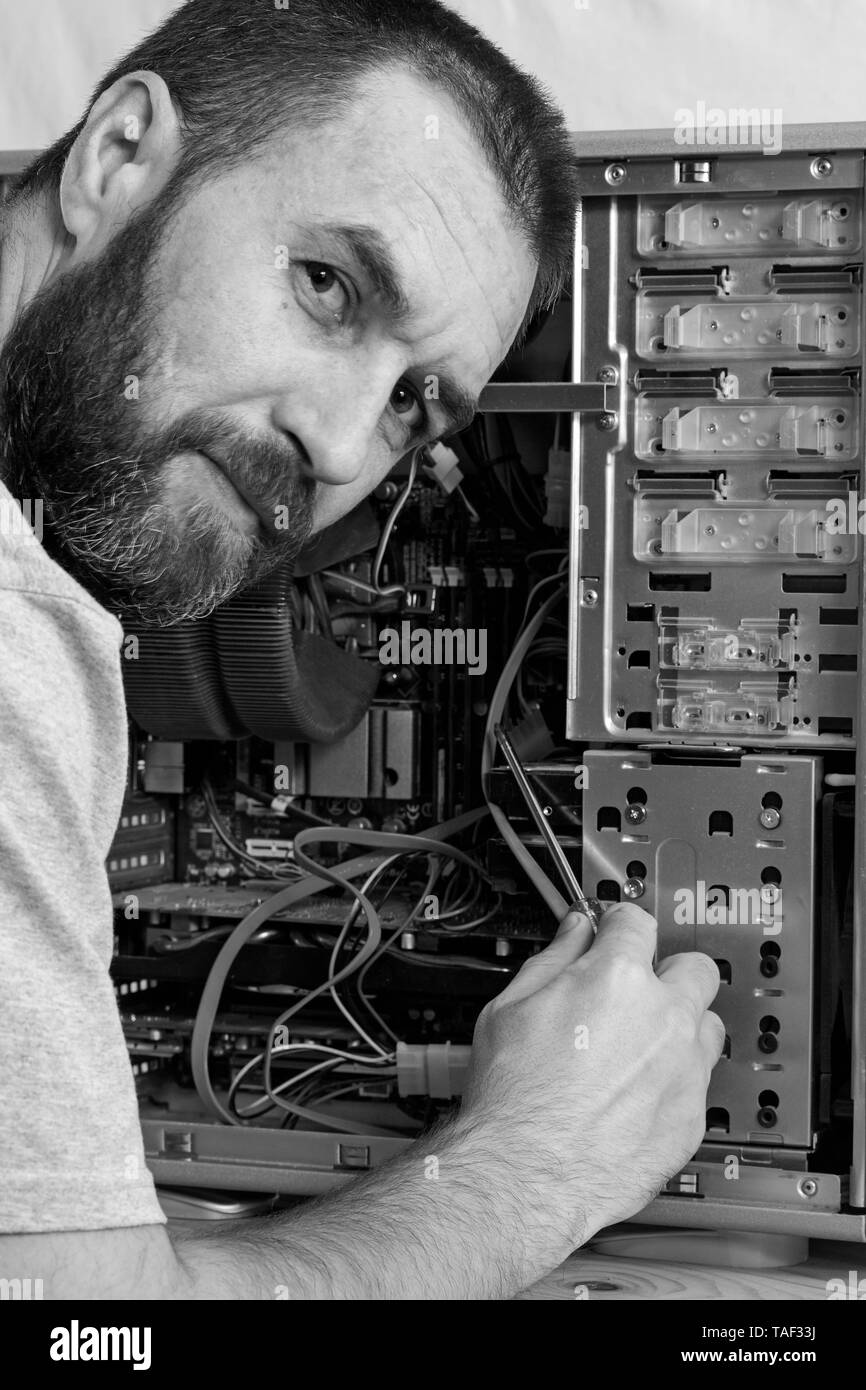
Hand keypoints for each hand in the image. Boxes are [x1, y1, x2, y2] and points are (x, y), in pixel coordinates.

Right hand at [457, 902, 723, 1253]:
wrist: (527, 1174)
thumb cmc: (515, 1097)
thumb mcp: (510, 1007)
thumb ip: (553, 959)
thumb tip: (575, 932)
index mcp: (617, 979)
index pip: (637, 923)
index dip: (620, 924)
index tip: (615, 932)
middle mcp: (663, 1017)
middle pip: (695, 967)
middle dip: (668, 971)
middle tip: (638, 989)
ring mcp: (685, 1068)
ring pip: (707, 1025)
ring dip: (681, 1027)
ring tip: (641, 1047)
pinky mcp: (692, 1117)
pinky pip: (700, 1082)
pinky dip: (675, 1081)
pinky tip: (637, 1095)